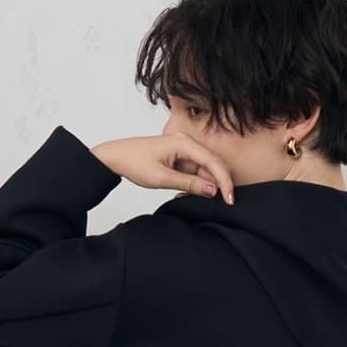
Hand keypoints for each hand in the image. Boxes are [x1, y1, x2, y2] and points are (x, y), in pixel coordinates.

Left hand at [90, 132, 234, 202]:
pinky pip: (194, 172)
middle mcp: (186, 143)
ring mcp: (183, 150)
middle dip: (220, 184)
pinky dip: (194, 184)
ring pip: (204, 170)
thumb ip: (189, 183)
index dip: (224, 181)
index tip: (229, 198)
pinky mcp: (179, 158)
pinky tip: (185, 195)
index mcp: (183, 143)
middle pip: (212, 164)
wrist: (117, 157)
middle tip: (226, 203)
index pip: (212, 162)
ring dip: (205, 186)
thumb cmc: (135, 162)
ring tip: (197, 200)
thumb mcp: (162, 178)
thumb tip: (212, 190)